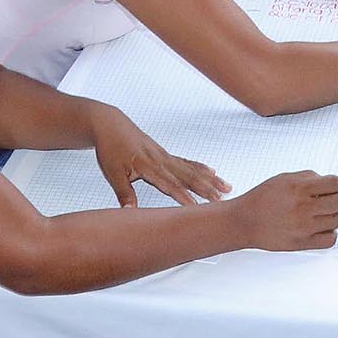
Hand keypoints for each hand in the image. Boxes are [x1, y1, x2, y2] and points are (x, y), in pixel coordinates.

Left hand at [88, 106, 229, 206]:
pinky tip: (212, 172)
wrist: (109, 124)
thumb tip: (129, 213)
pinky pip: (186, 162)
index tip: (198, 208)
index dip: (184, 197)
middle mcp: (160, 160)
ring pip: (191, 169)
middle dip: (206, 188)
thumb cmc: (110, 149)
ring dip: (209, 179)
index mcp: (148, 166)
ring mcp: (164, 156)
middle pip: (187, 176)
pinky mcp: (164, 154)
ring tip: (227, 187)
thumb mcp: (112, 173)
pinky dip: (200, 167)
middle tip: (222, 199)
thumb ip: (124, 193)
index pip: (170, 185)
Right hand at [230, 171, 337, 250]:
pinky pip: (330, 239)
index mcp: (299, 188)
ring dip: (333, 216)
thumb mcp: (284, 179)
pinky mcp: (302, 243)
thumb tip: (330, 183)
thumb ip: (309, 177)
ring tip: (321, 214)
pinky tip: (320, 227)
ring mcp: (303, 227)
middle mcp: (303, 207)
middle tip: (335, 199)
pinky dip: (330, 233)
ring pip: (337, 220)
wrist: (245, 221)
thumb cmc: (263, 199)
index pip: (336, 183)